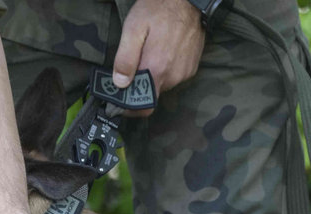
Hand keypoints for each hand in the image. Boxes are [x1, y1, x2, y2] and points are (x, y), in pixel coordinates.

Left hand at [113, 0, 204, 116]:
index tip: (119, 102)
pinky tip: (162, 52)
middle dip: (139, 86)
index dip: (130, 108)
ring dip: (152, 76)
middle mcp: (173, 76)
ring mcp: (184, 73)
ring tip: (148, 54)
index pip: (144, 106)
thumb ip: (125, 58)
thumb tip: (119, 83)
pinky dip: (164, 70)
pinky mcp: (192, 68)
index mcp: (157, 69)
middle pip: (151, 94)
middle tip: (130, 69)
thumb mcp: (134, 28)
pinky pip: (173, 77)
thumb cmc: (159, 9)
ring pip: (162, 85)